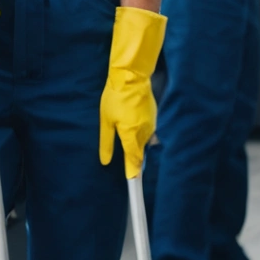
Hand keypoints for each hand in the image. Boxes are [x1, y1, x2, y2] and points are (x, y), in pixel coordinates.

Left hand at [100, 7, 165, 176]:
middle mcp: (144, 131)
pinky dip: (142, 133)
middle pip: (140, 151)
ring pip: (145, 141)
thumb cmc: (115, 97)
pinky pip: (149, 131)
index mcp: (131, 134)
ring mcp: (151, 123)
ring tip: (129, 140)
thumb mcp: (106, 121)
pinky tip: (134, 126)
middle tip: (130, 168)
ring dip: (138, 144)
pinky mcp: (154, 116)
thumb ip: (107, 143)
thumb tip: (106, 161)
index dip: (133, 172)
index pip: (134, 160)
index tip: (133, 183)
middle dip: (135, 159)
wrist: (131, 76)